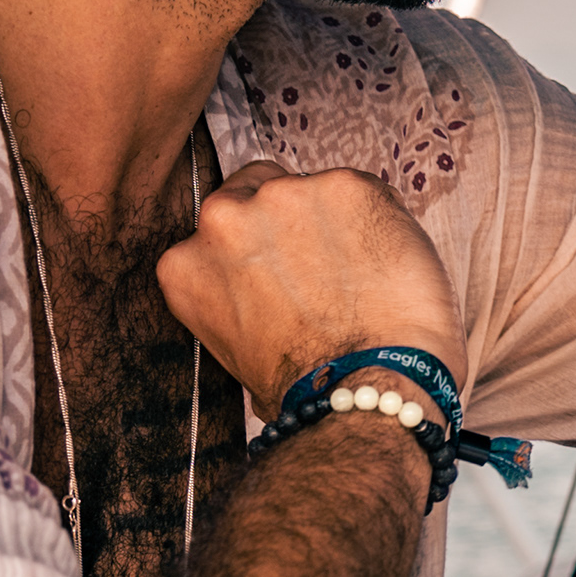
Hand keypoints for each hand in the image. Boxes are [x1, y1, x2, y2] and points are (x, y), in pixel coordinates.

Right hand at [160, 164, 464, 402]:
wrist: (364, 387)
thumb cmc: (306, 390)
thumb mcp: (234, 354)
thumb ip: (237, 303)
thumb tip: (268, 298)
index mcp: (187, 265)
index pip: (219, 227)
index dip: (258, 245)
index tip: (284, 265)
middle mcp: (223, 219)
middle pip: (259, 190)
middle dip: (290, 221)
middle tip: (326, 265)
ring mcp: (283, 195)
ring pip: (314, 190)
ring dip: (336, 222)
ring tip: (364, 276)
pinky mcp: (344, 186)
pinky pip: (365, 192)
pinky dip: (381, 221)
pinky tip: (389, 264)